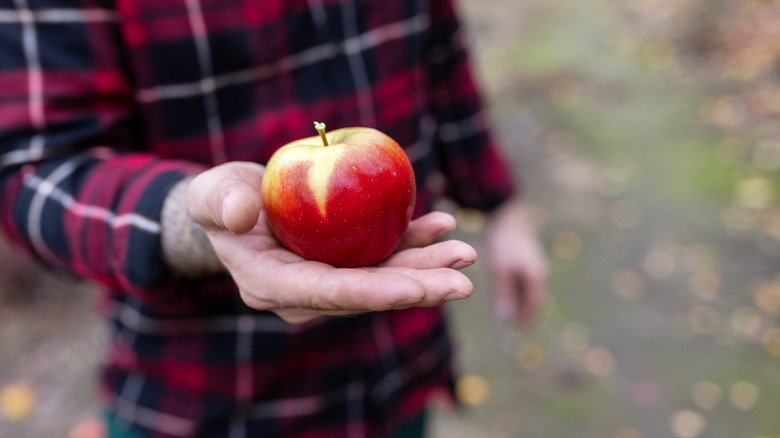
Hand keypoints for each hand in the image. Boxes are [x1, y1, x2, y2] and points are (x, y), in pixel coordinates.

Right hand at [186, 162, 475, 323]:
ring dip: (426, 267)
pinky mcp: (345, 262)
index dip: (373, 292)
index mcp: (272, 285)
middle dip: (416, 288)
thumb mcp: (211, 193)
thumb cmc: (219, 200)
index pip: (328, 293)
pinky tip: (442, 226)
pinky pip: (383, 256)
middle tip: (462, 282)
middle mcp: (306, 293)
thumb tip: (243, 213)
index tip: (416, 288)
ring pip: (383, 277)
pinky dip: (413, 242)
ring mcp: (328, 279)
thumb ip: (220, 200)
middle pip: (367, 294)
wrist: (236, 206)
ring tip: (464, 252)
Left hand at [485, 202, 548, 324]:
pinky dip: (520, 290)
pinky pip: (527, 280)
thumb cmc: (503, 243)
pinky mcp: (527, 258)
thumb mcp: (501, 270)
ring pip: (531, 289)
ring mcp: (535, 264)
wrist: (506, 216)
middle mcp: (539, 271)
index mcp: (536, 277)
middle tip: (516, 325)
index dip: (528, 318)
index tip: (519, 329)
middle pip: (536, 298)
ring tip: (512, 311)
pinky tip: (509, 291)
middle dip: (527, 312)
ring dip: (523, 301)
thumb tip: (506, 317)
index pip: (535, 305)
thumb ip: (504, 293)